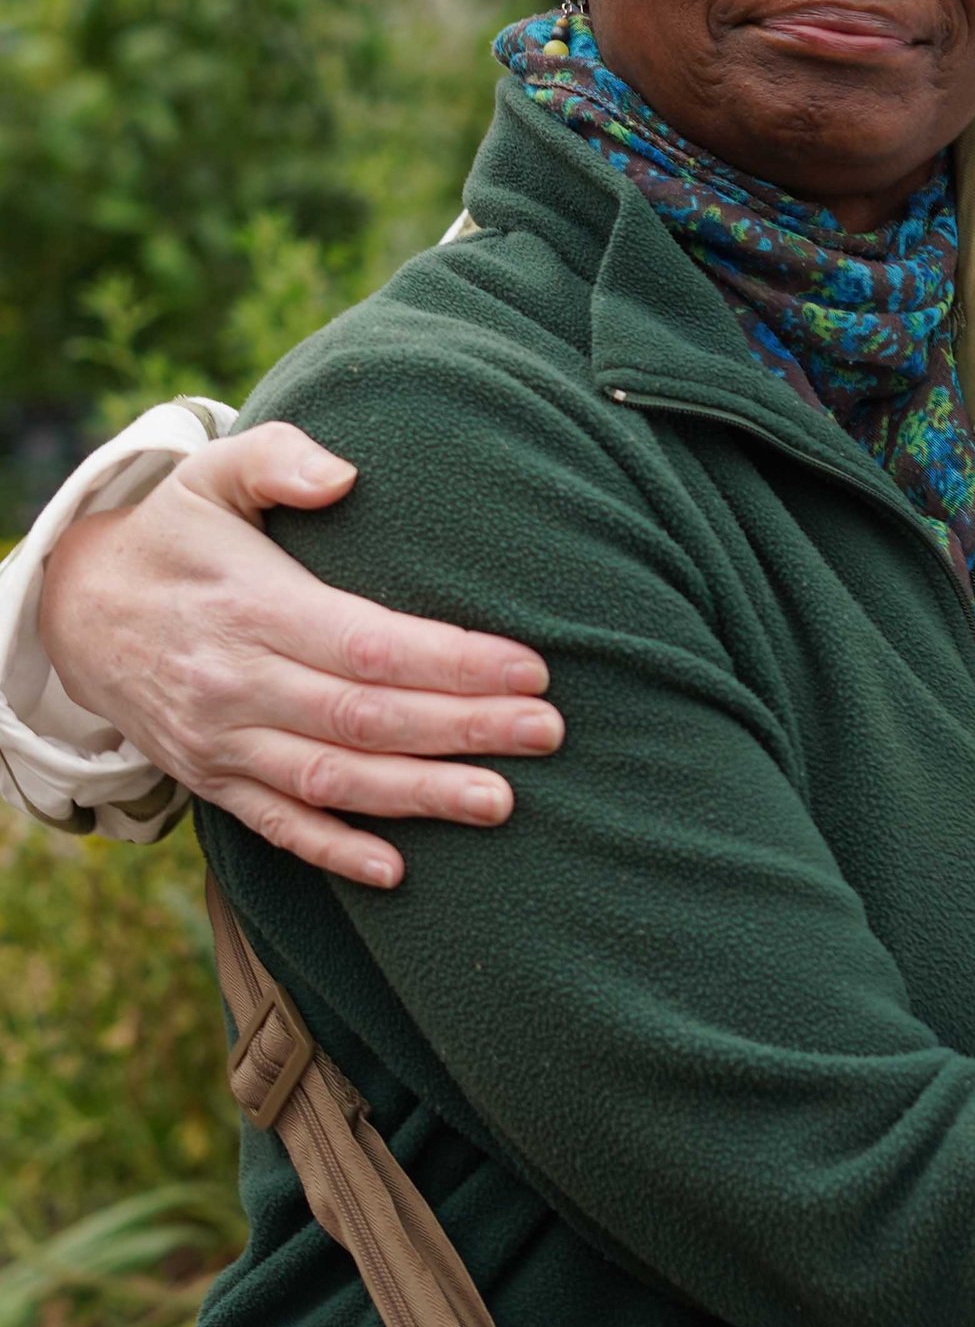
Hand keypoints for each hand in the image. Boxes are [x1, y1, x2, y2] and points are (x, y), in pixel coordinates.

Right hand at [42, 426, 557, 888]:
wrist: (75, 612)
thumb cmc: (174, 534)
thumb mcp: (210, 474)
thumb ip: (278, 457)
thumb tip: (346, 474)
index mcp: (253, 608)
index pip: (370, 646)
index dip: (454, 662)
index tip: (531, 668)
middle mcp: (236, 684)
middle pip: (366, 718)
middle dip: (464, 729)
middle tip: (547, 733)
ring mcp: (221, 742)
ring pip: (331, 780)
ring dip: (419, 797)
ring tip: (501, 801)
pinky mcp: (210, 780)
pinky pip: (275, 826)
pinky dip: (332, 851)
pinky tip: (395, 869)